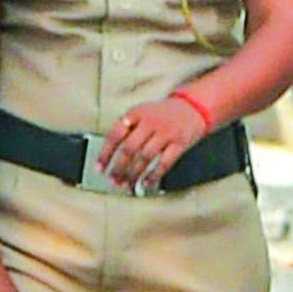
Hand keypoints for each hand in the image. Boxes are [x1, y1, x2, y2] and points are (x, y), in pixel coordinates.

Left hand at [100, 90, 215, 190]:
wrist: (193, 106)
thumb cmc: (162, 114)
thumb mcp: (142, 113)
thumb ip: (128, 129)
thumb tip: (110, 155)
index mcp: (137, 113)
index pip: (116, 134)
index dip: (106, 153)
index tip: (100, 168)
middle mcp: (150, 122)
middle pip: (130, 148)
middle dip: (119, 168)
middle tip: (113, 180)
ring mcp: (166, 133)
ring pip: (145, 157)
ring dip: (134, 174)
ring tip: (126, 185)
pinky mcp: (179, 144)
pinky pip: (164, 163)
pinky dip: (154, 176)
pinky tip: (146, 183)